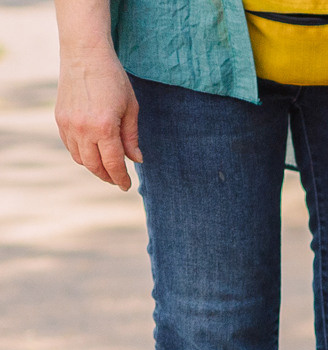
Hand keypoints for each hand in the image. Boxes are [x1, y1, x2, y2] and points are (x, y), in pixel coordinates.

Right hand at [55, 38, 139, 189]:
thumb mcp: (131, 108)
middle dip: (107, 176)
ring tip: (107, 169)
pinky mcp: (60, 119)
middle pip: (94, 165)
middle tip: (117, 180)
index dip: (120, 178)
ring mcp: (68, 124)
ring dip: (94, 167)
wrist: (85, 56)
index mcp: (104, 127)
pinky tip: (93, 153)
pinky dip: (81, 154)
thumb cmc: (113, 80)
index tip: (126, 186)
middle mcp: (83, 129)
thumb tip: (136, 160)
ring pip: (80, 158)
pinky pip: (70, 145)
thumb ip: (131, 137)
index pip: (113, 163)